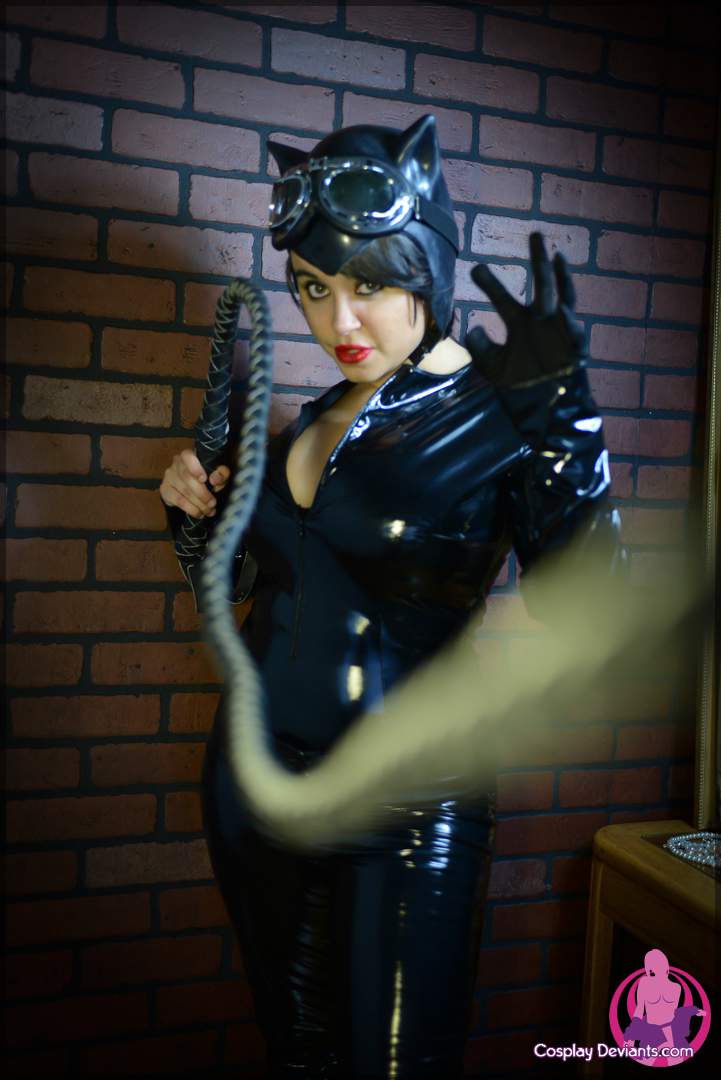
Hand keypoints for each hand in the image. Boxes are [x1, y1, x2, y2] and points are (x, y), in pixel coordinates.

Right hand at [159, 448, 229, 518]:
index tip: (204, 479)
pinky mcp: (165, 489)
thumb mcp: (218, 474)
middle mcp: (176, 463)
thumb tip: (215, 479)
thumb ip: (221, 474)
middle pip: (187, 477)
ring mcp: (168, 476)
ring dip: (198, 504)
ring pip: (183, 491)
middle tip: (212, 504)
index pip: (188, 456)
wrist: (189, 489)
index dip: (195, 468)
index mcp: (189, 456)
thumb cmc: (207, 478)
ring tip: (209, 511)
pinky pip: (178, 501)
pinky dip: (190, 509)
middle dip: (202, 493)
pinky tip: (199, 513)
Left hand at [466, 232, 586, 388]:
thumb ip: (480, 348)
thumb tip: (473, 329)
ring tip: (557, 255)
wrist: (543, 403)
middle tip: (535, 232)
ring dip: (561, 276)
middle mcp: (541, 319)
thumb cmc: (520, 381)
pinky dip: (570, 322)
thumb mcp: (493, 366)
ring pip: (562, 296)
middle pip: (541, 283)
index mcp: (520, 322)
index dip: (491, 283)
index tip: (475, 268)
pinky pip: (574, 331)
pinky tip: (565, 313)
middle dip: (538, 259)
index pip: (503, 298)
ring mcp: (560, 328)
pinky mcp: (575, 344)